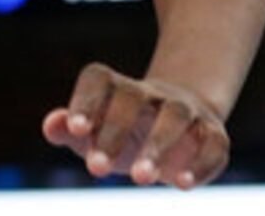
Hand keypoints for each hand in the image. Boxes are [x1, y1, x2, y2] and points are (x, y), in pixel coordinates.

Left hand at [42, 63, 230, 190]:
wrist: (182, 121)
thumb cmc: (124, 130)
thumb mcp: (95, 131)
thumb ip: (70, 128)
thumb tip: (51, 125)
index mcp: (118, 88)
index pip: (99, 79)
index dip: (86, 101)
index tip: (77, 130)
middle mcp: (153, 94)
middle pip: (135, 99)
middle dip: (115, 132)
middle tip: (96, 170)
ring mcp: (186, 111)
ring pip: (175, 116)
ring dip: (158, 146)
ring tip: (140, 178)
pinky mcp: (213, 134)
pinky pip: (213, 143)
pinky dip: (200, 163)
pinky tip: (182, 184)